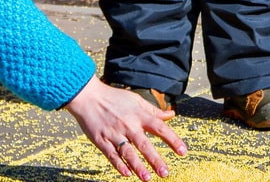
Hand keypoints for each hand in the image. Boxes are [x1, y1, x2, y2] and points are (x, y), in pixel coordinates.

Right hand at [64, 76, 186, 179]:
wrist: (87, 96)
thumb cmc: (113, 98)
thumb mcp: (135, 100)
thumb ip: (153, 110)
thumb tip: (171, 115)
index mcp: (138, 115)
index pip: (159, 127)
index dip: (172, 139)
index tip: (182, 151)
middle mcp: (127, 125)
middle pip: (144, 144)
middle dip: (155, 159)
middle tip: (165, 172)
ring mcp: (114, 133)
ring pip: (127, 152)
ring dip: (137, 166)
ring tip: (147, 178)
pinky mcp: (101, 140)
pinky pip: (111, 154)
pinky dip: (118, 164)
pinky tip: (126, 173)